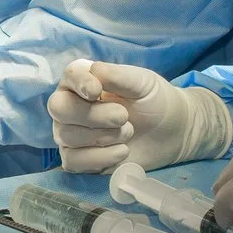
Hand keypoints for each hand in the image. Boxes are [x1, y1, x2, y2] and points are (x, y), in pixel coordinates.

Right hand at [47, 58, 232, 172]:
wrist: (173, 132)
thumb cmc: (155, 101)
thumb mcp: (143, 82)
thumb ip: (118, 76)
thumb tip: (94, 71)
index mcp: (84, 80)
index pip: (69, 77)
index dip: (78, 83)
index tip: (96, 91)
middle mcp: (71, 105)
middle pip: (59, 108)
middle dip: (91, 115)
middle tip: (123, 117)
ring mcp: (71, 133)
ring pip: (66, 135)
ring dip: (102, 136)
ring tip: (129, 132)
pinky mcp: (79, 159)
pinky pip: (72, 161)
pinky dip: (98, 158)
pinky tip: (122, 151)